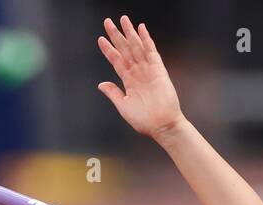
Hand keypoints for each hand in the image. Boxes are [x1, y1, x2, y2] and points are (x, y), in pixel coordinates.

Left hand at [96, 16, 183, 139]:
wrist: (161, 125)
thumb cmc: (144, 120)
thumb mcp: (123, 106)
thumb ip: (113, 93)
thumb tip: (101, 84)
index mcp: (128, 81)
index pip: (116, 61)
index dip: (108, 50)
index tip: (100, 39)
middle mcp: (137, 73)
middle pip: (125, 50)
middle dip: (116, 36)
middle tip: (108, 22)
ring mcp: (147, 70)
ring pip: (136, 47)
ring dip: (129, 33)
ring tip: (123, 19)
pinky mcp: (158, 70)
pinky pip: (151, 52)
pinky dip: (146, 40)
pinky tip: (141, 28)